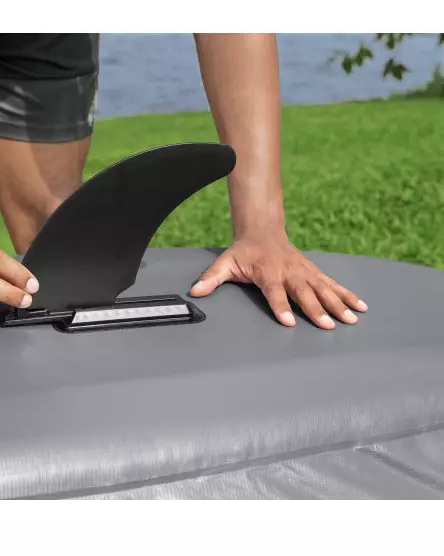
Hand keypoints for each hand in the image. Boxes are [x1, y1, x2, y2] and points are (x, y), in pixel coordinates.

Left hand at [189, 232, 367, 328]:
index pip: (274, 292)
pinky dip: (347, 294)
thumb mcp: (224, 263)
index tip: (287, 322)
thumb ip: (211, 278)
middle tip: (327, 324)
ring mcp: (304, 271)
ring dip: (338, 303)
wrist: (262, 231)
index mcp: (267, 272)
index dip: (280, 306)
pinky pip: (332, 283)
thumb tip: (195, 290)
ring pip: (323, 288)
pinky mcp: (313, 271)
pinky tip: (360, 306)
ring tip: (351, 318)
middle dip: (316, 308)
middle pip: (303, 292)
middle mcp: (289, 271)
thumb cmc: (243, 252)